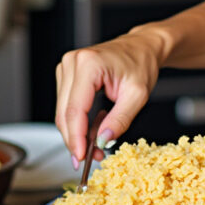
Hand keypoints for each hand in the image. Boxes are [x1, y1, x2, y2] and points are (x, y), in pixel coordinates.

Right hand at [54, 29, 166, 163]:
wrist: (141, 47)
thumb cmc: (141, 63)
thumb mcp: (138, 95)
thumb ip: (121, 119)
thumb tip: (103, 139)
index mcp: (88, 64)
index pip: (74, 109)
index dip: (75, 137)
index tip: (80, 157)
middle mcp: (72, 63)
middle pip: (64, 113)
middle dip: (76, 140)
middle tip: (91, 158)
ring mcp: (66, 67)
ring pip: (62, 112)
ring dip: (76, 133)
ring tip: (97, 143)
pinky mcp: (66, 75)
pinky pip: (66, 106)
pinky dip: (77, 122)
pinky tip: (94, 127)